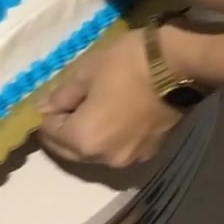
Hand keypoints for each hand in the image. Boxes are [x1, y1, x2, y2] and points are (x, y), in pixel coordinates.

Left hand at [39, 29, 180, 169]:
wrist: (180, 66)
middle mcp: (105, 159)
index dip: (43, 118)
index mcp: (85, 140)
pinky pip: (116, 150)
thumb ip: (62, 96)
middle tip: (58, 109)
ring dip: (83, 137)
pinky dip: (106, 138)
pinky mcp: (149, 153)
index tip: (43, 103)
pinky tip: (107, 117)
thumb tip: (45, 109)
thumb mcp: (87, 72)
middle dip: (60, 132)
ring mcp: (130, 159)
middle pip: (71, 151)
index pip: (51, 135)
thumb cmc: (128, 63)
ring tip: (82, 111)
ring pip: (94, 153)